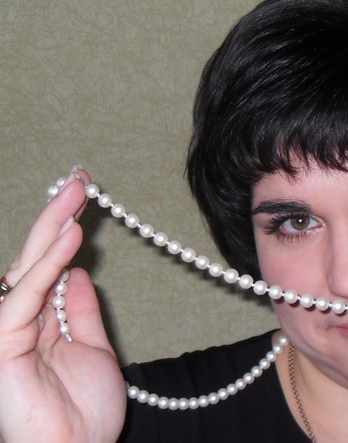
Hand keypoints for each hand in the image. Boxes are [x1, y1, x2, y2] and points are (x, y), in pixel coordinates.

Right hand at [0, 167, 125, 441]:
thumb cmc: (82, 414)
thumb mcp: (92, 350)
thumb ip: (81, 313)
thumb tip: (79, 275)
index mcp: (40, 322)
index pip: (49, 265)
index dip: (65, 229)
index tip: (85, 198)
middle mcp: (19, 320)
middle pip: (35, 257)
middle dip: (57, 216)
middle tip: (79, 180)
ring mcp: (6, 330)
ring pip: (27, 268)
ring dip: (53, 227)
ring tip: (76, 194)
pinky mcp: (0, 342)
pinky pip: (25, 296)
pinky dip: (48, 266)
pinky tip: (70, 237)